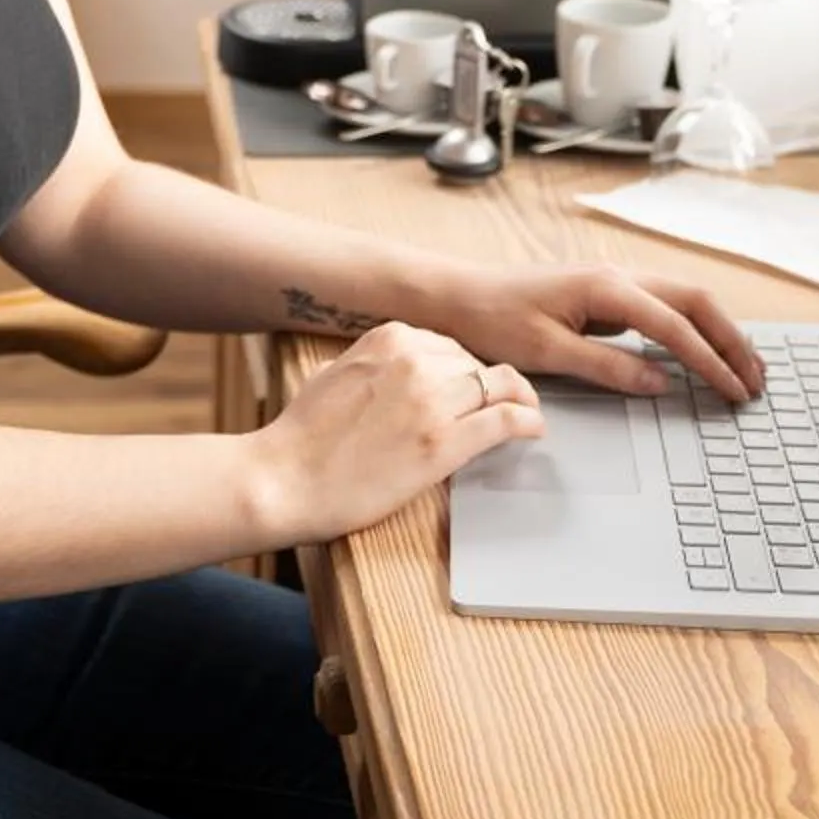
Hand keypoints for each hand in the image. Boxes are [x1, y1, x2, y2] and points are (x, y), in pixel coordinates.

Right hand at [248, 322, 545, 544]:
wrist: (284, 479)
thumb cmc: (302, 437)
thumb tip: (404, 371)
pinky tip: (533, 429)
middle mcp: (414, 361)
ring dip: (520, 399)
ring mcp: (431, 401)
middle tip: (500, 404)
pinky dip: (527, 422)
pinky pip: (504, 421)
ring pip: (501, 386)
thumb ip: (376, 365)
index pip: (450, 345)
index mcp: (389, 339)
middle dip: (491, 385)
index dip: (465, 369)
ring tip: (527, 413)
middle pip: (478, 364)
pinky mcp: (444, 443)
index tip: (473, 386)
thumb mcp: (337, 375)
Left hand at [430, 263, 766, 403]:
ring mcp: (614, 282)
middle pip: (696, 302)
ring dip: (717, 332)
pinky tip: (703, 352)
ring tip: (744, 368)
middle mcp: (618, 276)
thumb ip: (608, 368)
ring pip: (685, 300)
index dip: (711, 361)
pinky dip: (692, 329)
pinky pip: (664, 307)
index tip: (736, 391)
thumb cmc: (492, 318)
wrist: (456, 295)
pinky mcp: (606, 294)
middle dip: (732, 341)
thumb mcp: (547, 352)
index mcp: (607, 288)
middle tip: (757, 381)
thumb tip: (661, 383)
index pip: (676, 326)